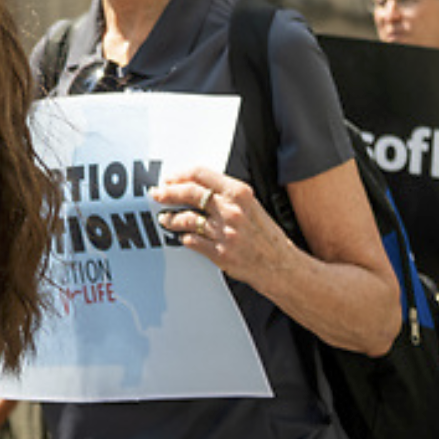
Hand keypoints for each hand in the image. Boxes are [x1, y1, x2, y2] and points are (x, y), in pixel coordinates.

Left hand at [151, 165, 292, 289]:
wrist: (281, 265)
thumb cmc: (266, 235)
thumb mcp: (251, 205)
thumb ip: (226, 194)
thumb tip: (197, 187)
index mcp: (239, 193)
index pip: (202, 174)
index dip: (181, 174)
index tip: (170, 178)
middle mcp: (231, 210)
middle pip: (190, 193)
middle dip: (168, 192)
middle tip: (157, 193)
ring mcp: (225, 232)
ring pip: (187, 219)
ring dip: (171, 218)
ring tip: (165, 218)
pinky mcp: (220, 253)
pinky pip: (192, 241)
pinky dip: (184, 238)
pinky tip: (182, 237)